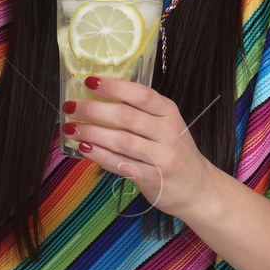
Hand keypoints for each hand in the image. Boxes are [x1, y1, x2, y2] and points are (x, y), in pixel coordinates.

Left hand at [63, 75, 215, 223]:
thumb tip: (98, 99)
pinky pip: (120, 164)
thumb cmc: (175, 152)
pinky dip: (99, 156)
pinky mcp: (153, 178)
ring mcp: (161, 157)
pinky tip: (85, 149)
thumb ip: (140, 112)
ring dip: (91, 133)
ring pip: (120, 141)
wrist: (198, 188)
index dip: (114, 87)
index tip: (89, 81)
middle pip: (125, 117)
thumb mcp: (167, 125)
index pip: (141, 94)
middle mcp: (168, 132)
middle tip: (71, 107)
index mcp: (169, 113)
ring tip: (71, 128)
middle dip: (93, 110)